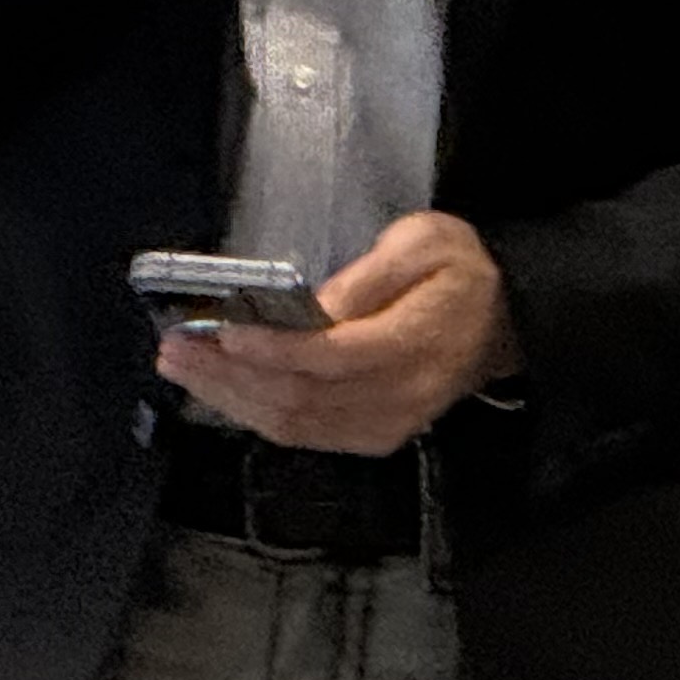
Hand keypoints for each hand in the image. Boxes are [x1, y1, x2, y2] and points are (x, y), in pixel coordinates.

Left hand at [156, 211, 520, 457]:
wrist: (503, 323)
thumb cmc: (461, 273)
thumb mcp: (424, 243)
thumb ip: (370, 275)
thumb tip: (315, 306)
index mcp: (413, 343)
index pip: (329, 357)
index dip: (270, 348)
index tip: (223, 327)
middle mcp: (397, 396)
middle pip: (299, 399)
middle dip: (228, 376)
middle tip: (177, 347)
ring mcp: (384, 425)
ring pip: (294, 425)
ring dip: (231, 399)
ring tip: (184, 368)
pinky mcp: (373, 437)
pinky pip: (306, 436)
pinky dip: (257, 415)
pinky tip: (225, 392)